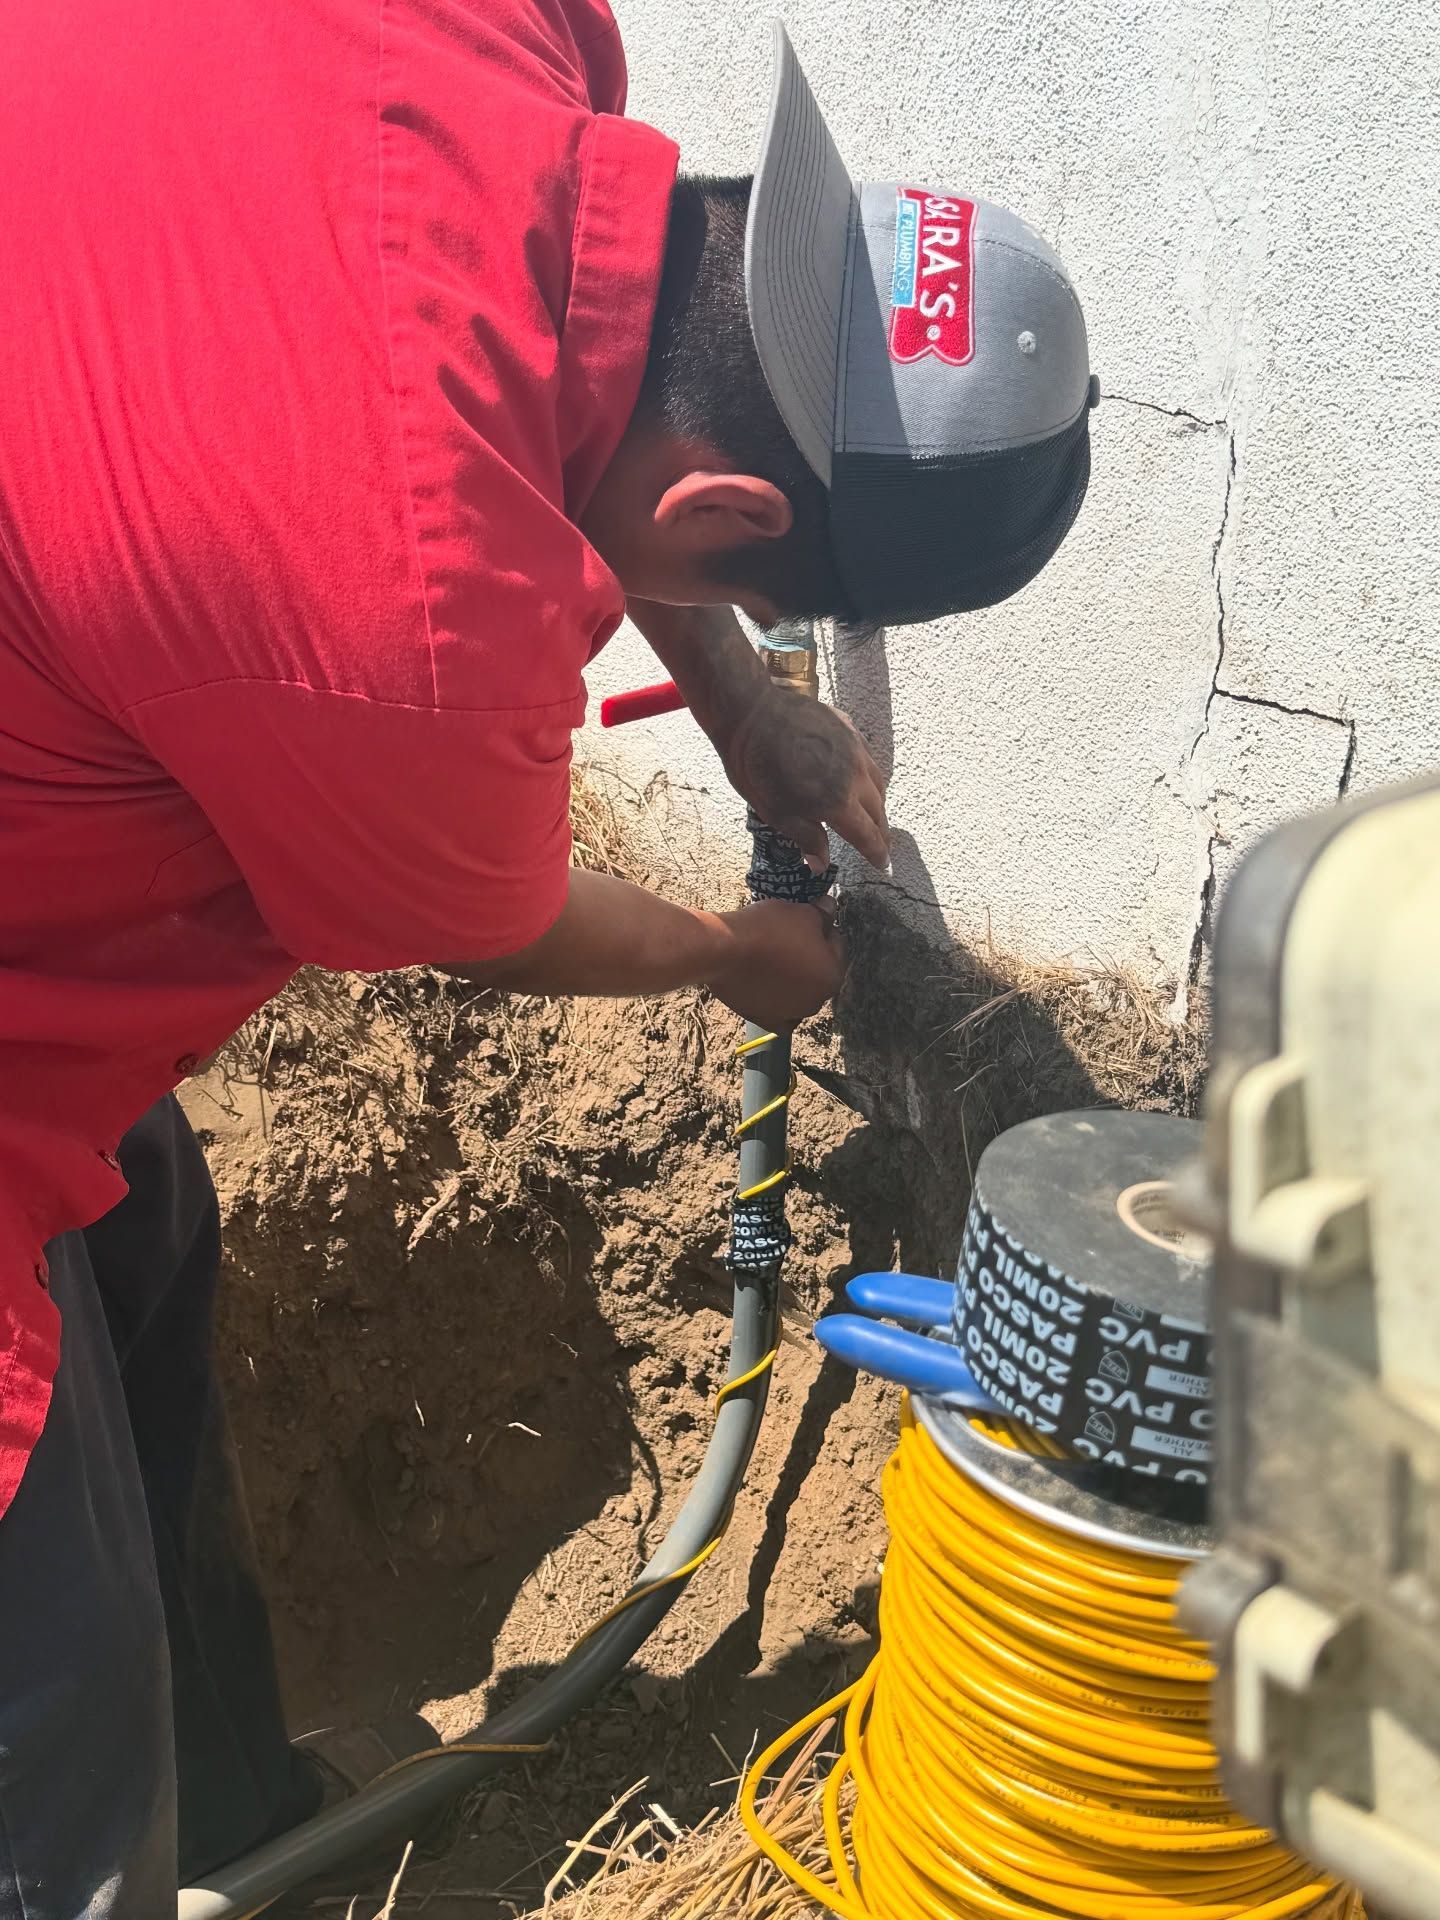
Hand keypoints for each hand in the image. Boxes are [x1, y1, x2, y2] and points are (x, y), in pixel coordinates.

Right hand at [706, 899, 846, 1027]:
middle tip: (788, 938)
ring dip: (791, 978)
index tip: (807, 919)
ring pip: (798, 992)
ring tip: (772, 957)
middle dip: (808, 955)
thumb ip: (823, 914)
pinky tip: (769, 987)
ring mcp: (790, 1014)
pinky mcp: (765, 1020)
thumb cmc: (768, 930)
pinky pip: (778, 1012)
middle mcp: (816, 1002)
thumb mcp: (803, 912)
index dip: (822, 928)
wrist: (724, 950)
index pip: (836, 946)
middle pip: (817, 971)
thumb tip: (830, 908)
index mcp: (833, 976)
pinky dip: (776, 1001)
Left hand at [723, 685, 888, 874]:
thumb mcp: (777, 812)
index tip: (882, 863)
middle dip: (881, 830)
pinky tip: (856, 774)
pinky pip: (865, 755)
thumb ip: (806, 838)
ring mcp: (854, 747)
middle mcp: (855, 775)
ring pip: (877, 781)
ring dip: (877, 802)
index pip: (867, 834)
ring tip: (873, 812)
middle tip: (881, 841)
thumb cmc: (757, 766)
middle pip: (878, 809)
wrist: (751, 712)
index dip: (876, 852)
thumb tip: (821, 864)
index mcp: (838, 802)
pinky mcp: (847, 727)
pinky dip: (866, 772)